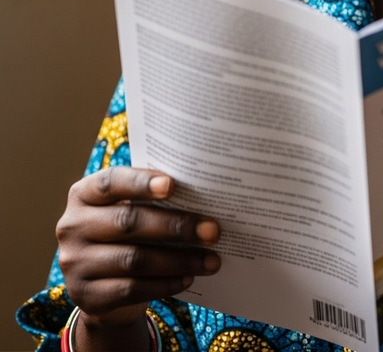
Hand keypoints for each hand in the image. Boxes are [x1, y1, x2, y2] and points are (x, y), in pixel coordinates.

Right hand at [57, 167, 220, 332]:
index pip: (110, 182)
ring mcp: (75, 264)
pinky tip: (188, 278)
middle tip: (213, 230)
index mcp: (84, 194)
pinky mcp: (86, 296)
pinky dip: (165, 284)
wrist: (103, 284)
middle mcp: (72, 226)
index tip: (173, 185)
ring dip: (179, 260)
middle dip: (176, 226)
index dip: (141, 182)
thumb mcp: (131, 207)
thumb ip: (154, 196)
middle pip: (129, 222)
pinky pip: (131, 289)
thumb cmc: (128, 230)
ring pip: (134, 259)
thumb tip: (205, 191)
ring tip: (211, 259)